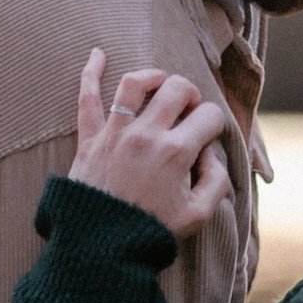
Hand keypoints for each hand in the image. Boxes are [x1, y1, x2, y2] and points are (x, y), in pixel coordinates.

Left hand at [66, 49, 233, 237]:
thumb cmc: (149, 233)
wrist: (100, 249)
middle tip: (189, 111)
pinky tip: (97, 53)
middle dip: (190, 95)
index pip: (209, 115)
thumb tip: (210, 154)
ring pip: (136, 82)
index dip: (215, 123)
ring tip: (161, 83)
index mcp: (177, 152)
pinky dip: (91, 72)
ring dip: (154, 76)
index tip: (209, 138)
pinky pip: (87, 97)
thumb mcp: (198, 215)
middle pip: (177, 88)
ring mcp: (115, 133)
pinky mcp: (89, 139)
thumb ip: (216, 182)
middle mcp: (147, 135)